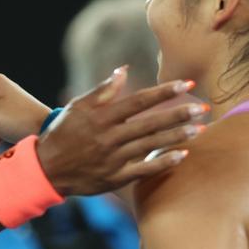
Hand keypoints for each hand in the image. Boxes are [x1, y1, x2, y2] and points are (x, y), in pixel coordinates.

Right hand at [37, 71, 206, 195]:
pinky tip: (182, 156)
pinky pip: (143, 171)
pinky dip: (162, 163)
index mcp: (101, 117)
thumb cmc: (63, 133)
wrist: (46, 169)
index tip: (186, 84)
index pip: (138, 101)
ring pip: (150, 146)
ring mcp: (113, 159)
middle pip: (149, 123)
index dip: (163, 92)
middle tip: (202, 108)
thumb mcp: (78, 107)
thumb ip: (103, 90)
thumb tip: (124, 70)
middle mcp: (109, 138)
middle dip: (178, 114)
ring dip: (176, 137)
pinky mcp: (115, 178)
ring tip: (200, 129)